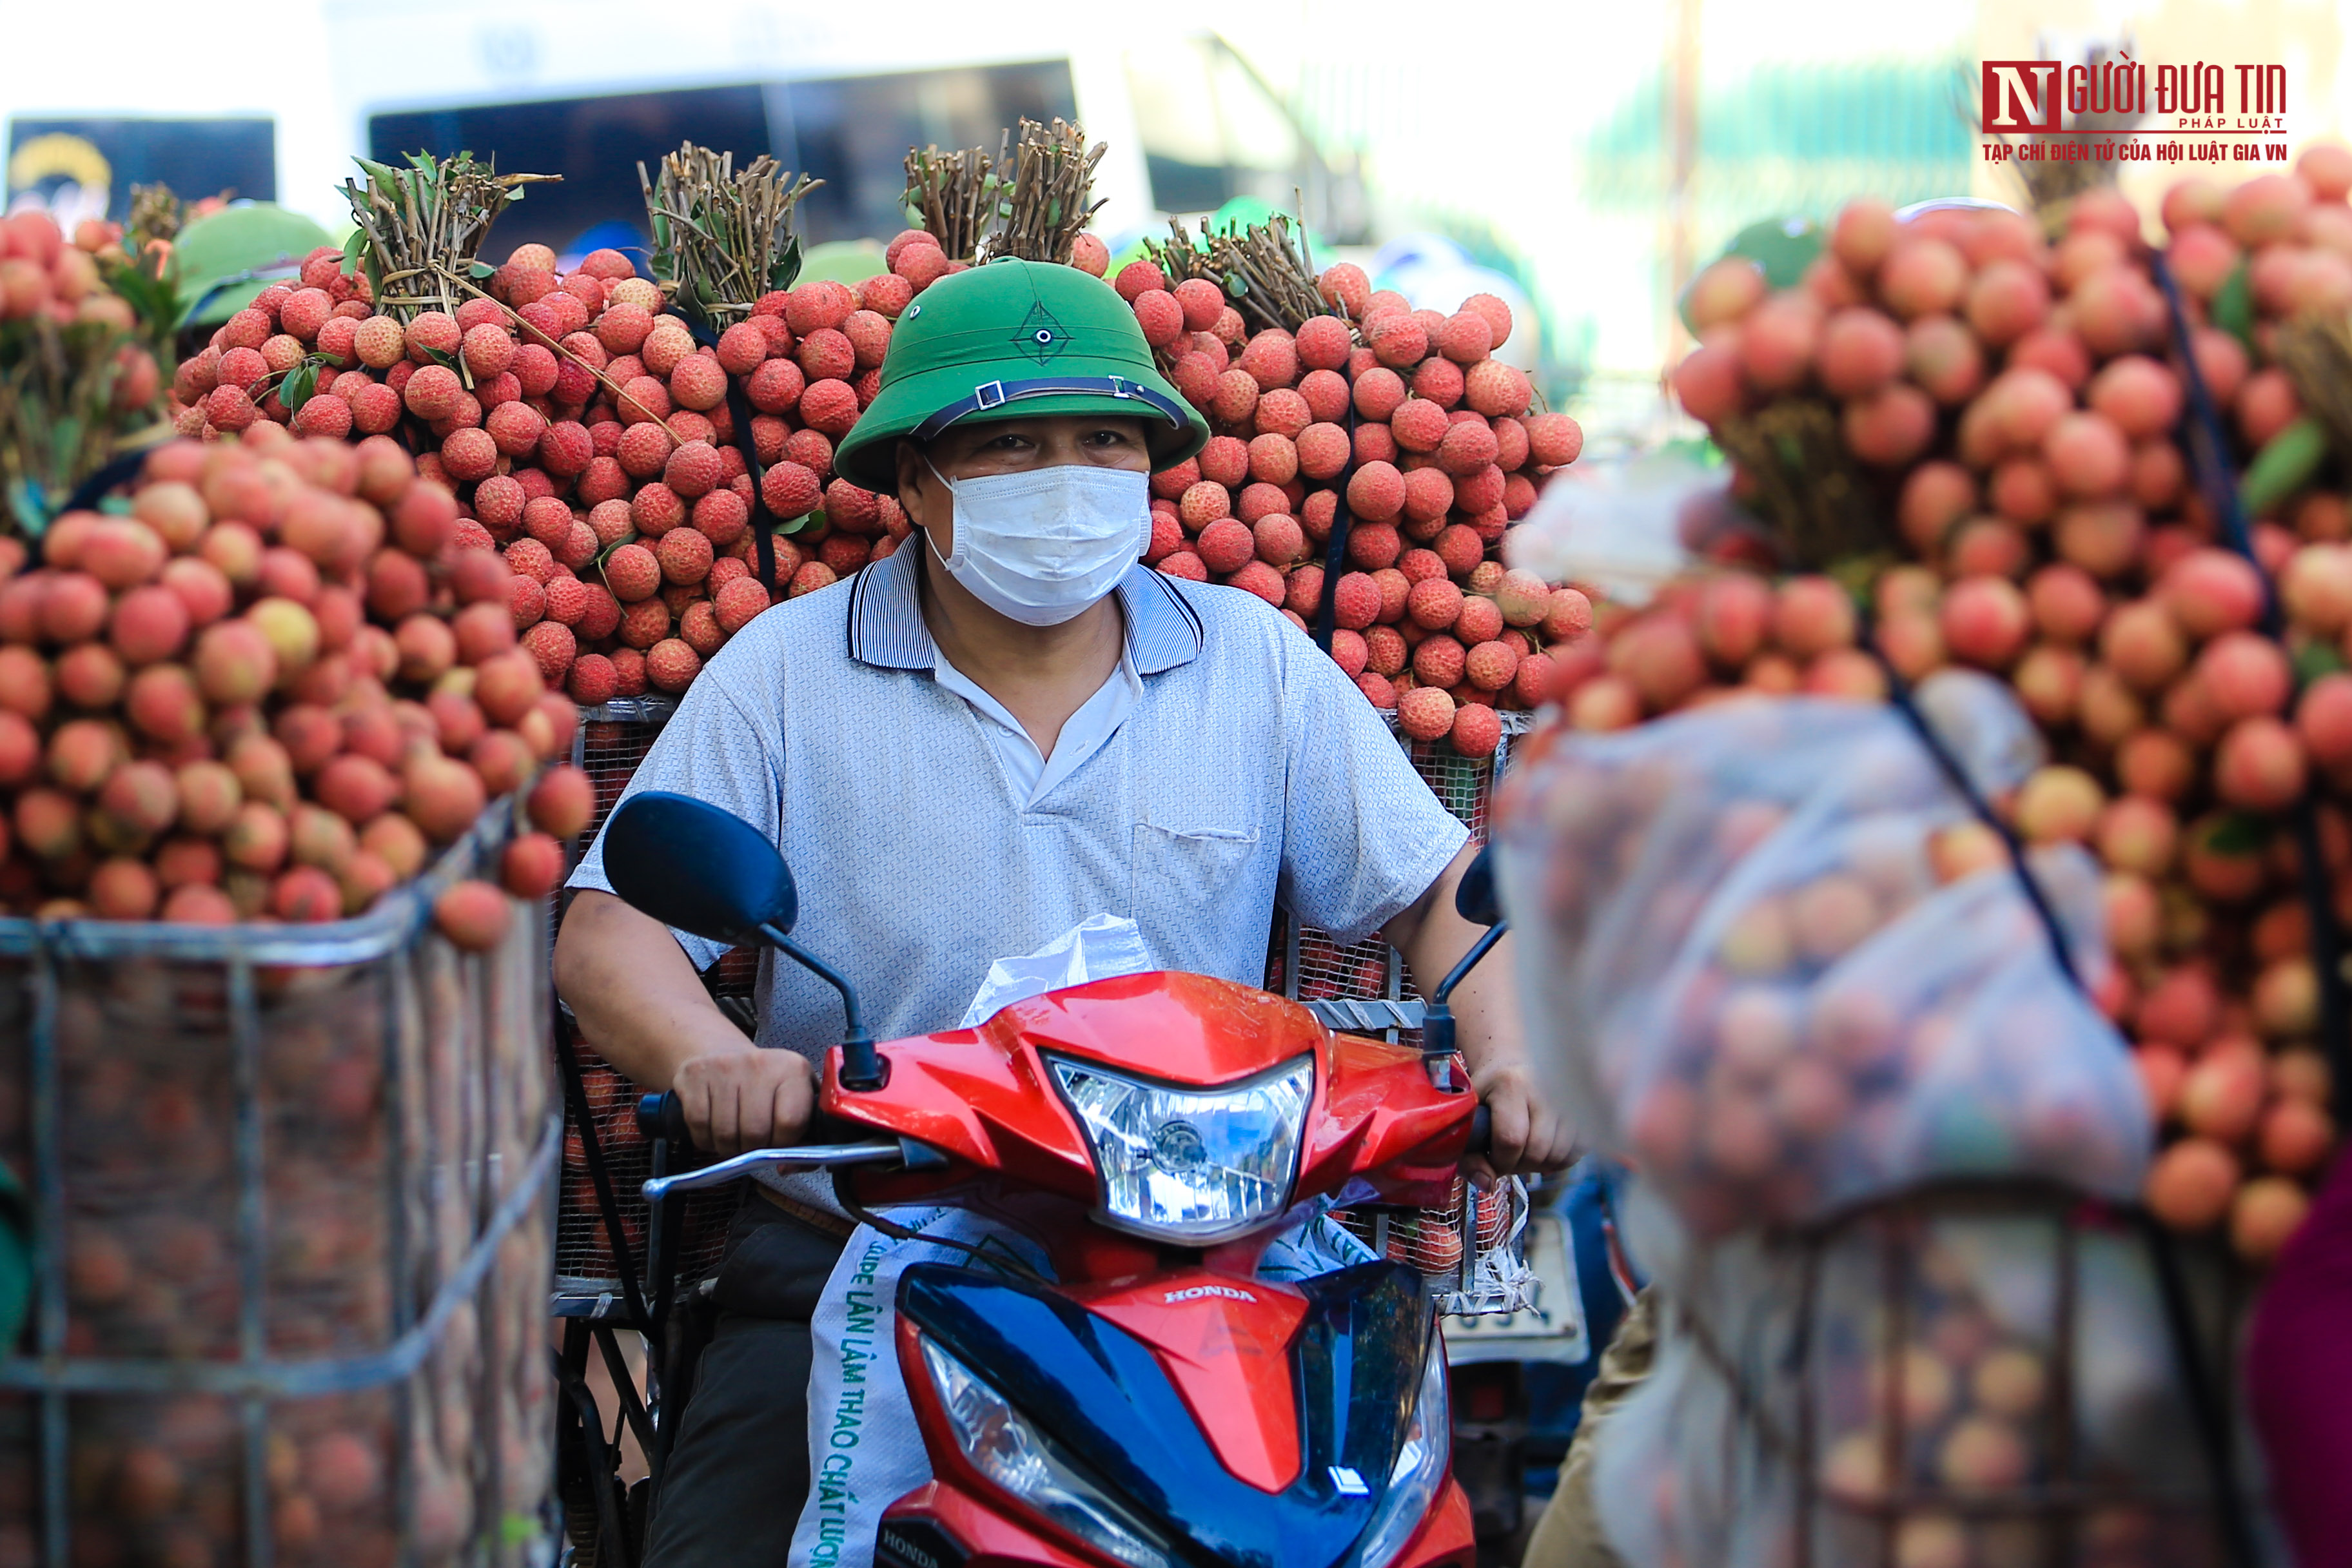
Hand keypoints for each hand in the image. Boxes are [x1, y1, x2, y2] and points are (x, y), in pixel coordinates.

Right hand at [672, 1048, 816, 1155]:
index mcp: (793, 1069)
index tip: (777, 1142)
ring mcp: (724, 1066)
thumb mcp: (796, 1102)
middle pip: (755, 1132)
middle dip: (753, 1149)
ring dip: (728, 1147)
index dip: (783, 1144)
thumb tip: (784, 1168)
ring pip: (725, 1133)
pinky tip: (713, 1131)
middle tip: (752, 1144)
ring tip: (734, 1138)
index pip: (791, 1122)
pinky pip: (698, 1125)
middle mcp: (760, 1063)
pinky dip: (705, 1139)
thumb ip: (804, 1140)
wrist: (723, 1053)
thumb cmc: (766, 1087)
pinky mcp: (694, 1074)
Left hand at [1468, 1062, 1572, 1182]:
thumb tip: (1487, 1185)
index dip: (1500, 1161)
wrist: (1512, 1064)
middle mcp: (1545, 1088)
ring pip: (1560, 1155)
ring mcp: (1569, 1098)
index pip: (1511, 1139)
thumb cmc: (1487, 1096)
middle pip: (1537, 1151)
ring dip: (1540, 1165)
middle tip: (1508, 1156)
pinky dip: (1560, 1159)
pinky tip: (1545, 1148)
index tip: (1492, 1158)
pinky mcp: (1585, 1109)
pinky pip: (1577, 1151)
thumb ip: (1468, 1156)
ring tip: (1525, 1151)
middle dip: (1518, 1165)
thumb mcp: (1468, 1119)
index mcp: (1510, 1084)